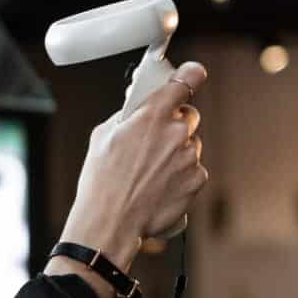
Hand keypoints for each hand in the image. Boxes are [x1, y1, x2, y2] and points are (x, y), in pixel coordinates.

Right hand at [64, 61, 209, 264]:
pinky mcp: (197, 179)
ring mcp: (189, 156)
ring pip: (191, 145)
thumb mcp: (102, 137)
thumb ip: (127, 117)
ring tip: (150, 172)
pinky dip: (180, 176)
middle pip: (190, 115)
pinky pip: (193, 169)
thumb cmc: (101, 181)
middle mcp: (176, 132)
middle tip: (154, 141)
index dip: (191, 75)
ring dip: (176, 153)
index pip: (187, 79)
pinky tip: (159, 186)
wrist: (111, 222)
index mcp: (152, 115)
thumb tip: (138, 110)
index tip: (192, 75)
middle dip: (175, 124)